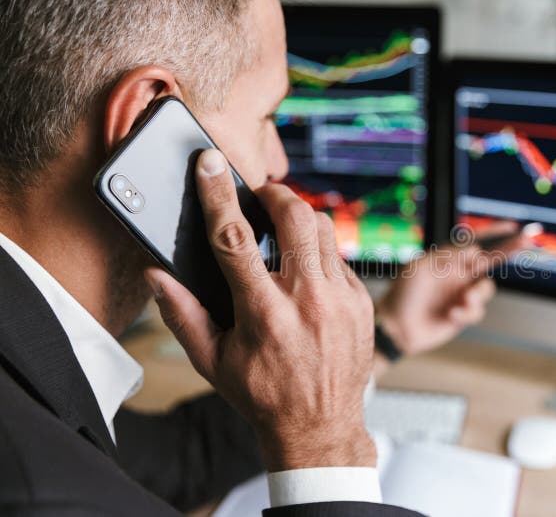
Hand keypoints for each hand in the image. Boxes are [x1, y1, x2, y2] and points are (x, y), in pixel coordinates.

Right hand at [145, 149, 375, 471]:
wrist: (321, 427)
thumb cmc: (262, 396)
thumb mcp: (212, 362)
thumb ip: (182, 314)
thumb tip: (157, 274)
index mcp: (264, 314)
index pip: (235, 239)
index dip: (218, 195)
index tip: (208, 165)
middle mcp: (307, 301)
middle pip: (295, 217)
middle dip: (274, 194)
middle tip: (260, 197)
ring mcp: (341, 300)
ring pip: (323, 229)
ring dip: (299, 218)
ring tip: (282, 229)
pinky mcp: (360, 302)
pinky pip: (338, 258)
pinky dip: (318, 253)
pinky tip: (304, 271)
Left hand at [375, 221, 531, 368]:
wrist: (397, 327)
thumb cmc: (403, 294)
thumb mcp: (421, 268)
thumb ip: (448, 257)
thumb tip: (473, 248)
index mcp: (447, 258)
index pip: (475, 242)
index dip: (494, 233)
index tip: (513, 226)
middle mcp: (457, 273)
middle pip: (491, 259)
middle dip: (509, 250)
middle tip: (528, 240)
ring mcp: (461, 293)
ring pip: (486, 289)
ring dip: (477, 295)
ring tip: (461, 303)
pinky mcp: (462, 313)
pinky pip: (477, 310)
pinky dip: (466, 313)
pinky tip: (450, 315)